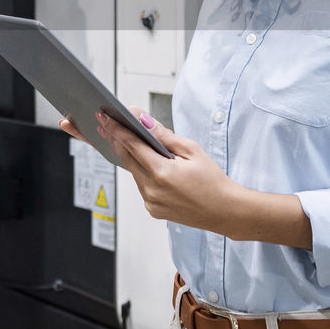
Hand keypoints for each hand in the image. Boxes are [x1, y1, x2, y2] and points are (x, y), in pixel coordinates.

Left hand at [92, 106, 239, 232]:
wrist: (225, 211)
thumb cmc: (212, 179)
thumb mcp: (191, 150)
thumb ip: (163, 135)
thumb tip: (142, 120)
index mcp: (162, 173)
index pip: (132, 145)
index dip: (116, 129)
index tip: (104, 117)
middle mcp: (152, 190)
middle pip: (127, 158)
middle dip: (116, 140)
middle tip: (105, 124)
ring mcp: (151, 202)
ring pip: (133, 172)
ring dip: (130, 156)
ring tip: (125, 138)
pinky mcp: (152, 209)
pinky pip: (141, 185)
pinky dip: (141, 172)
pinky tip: (145, 162)